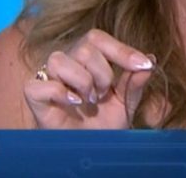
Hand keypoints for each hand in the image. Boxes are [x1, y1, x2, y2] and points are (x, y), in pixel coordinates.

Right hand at [23, 29, 153, 128]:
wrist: (87, 148)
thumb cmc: (104, 121)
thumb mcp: (125, 103)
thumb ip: (134, 83)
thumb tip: (150, 60)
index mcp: (87, 57)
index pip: (99, 38)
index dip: (122, 50)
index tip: (144, 65)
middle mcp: (67, 61)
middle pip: (84, 49)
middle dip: (102, 75)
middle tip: (102, 95)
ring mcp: (48, 77)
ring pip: (59, 60)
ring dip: (82, 83)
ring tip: (88, 101)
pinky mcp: (35, 95)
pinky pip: (40, 84)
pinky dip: (60, 93)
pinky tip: (74, 103)